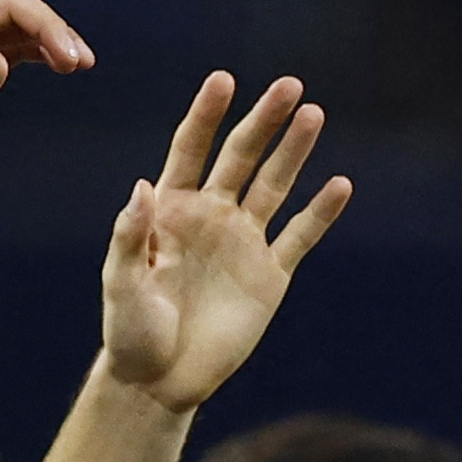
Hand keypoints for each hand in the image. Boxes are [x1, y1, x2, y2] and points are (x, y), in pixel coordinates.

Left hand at [99, 73, 351, 411]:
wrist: (160, 381)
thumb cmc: (130, 332)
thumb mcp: (121, 285)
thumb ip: (130, 237)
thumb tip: (142, 188)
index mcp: (170, 211)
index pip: (191, 150)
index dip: (207, 115)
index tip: (224, 80)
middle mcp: (211, 216)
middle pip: (242, 157)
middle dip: (264, 121)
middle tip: (290, 85)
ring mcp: (243, 242)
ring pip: (275, 186)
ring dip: (295, 151)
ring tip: (314, 114)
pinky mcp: (269, 275)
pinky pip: (300, 236)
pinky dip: (320, 212)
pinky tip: (340, 185)